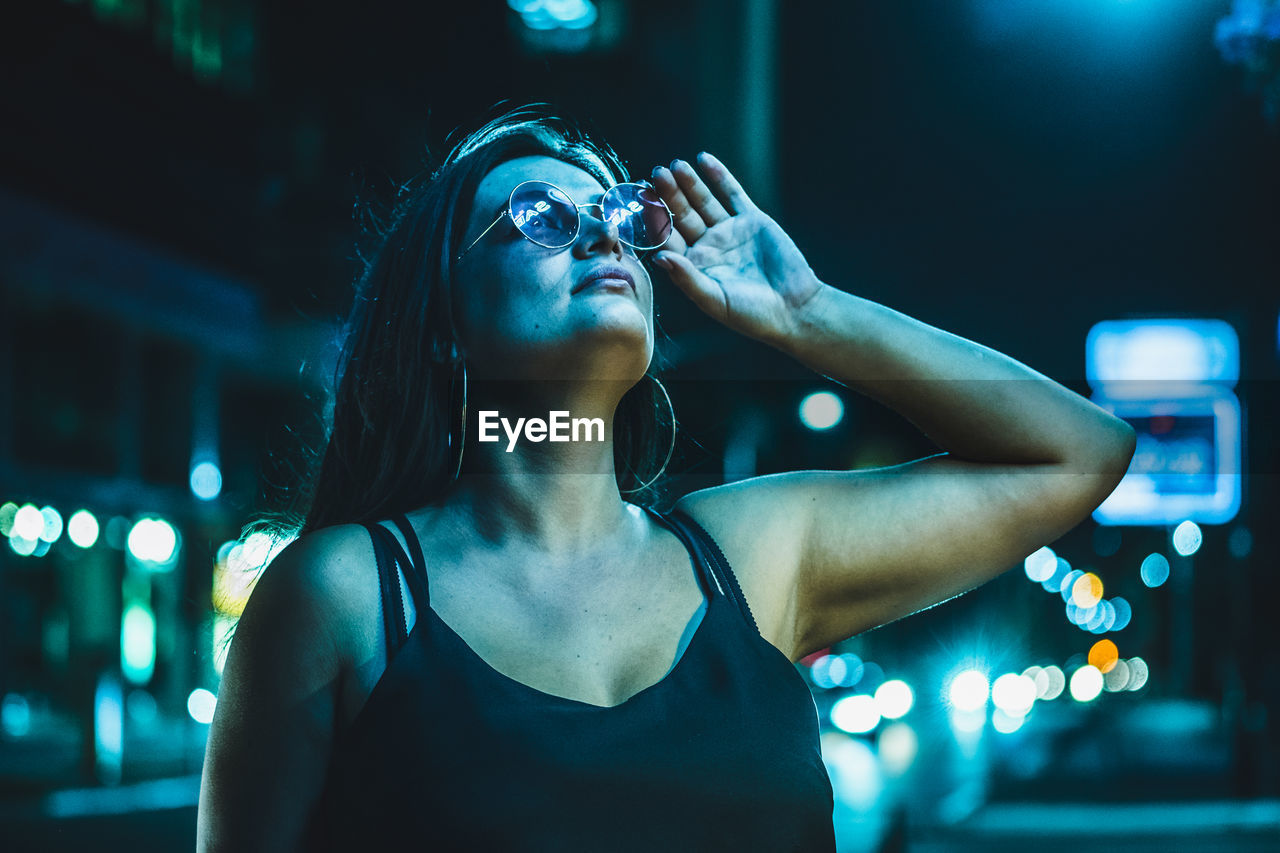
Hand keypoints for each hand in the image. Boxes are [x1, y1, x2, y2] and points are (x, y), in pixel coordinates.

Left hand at [649, 152, 824, 347]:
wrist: (794, 308)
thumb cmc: (751, 314)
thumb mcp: (714, 299)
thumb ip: (686, 278)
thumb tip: (659, 258)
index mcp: (694, 266)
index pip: (667, 238)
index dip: (653, 220)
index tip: (640, 202)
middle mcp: (708, 246)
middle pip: (681, 215)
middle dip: (668, 195)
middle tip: (655, 174)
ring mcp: (729, 231)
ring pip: (703, 201)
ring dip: (689, 183)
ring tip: (674, 165)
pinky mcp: (751, 220)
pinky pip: (732, 193)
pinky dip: (718, 176)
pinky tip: (704, 159)